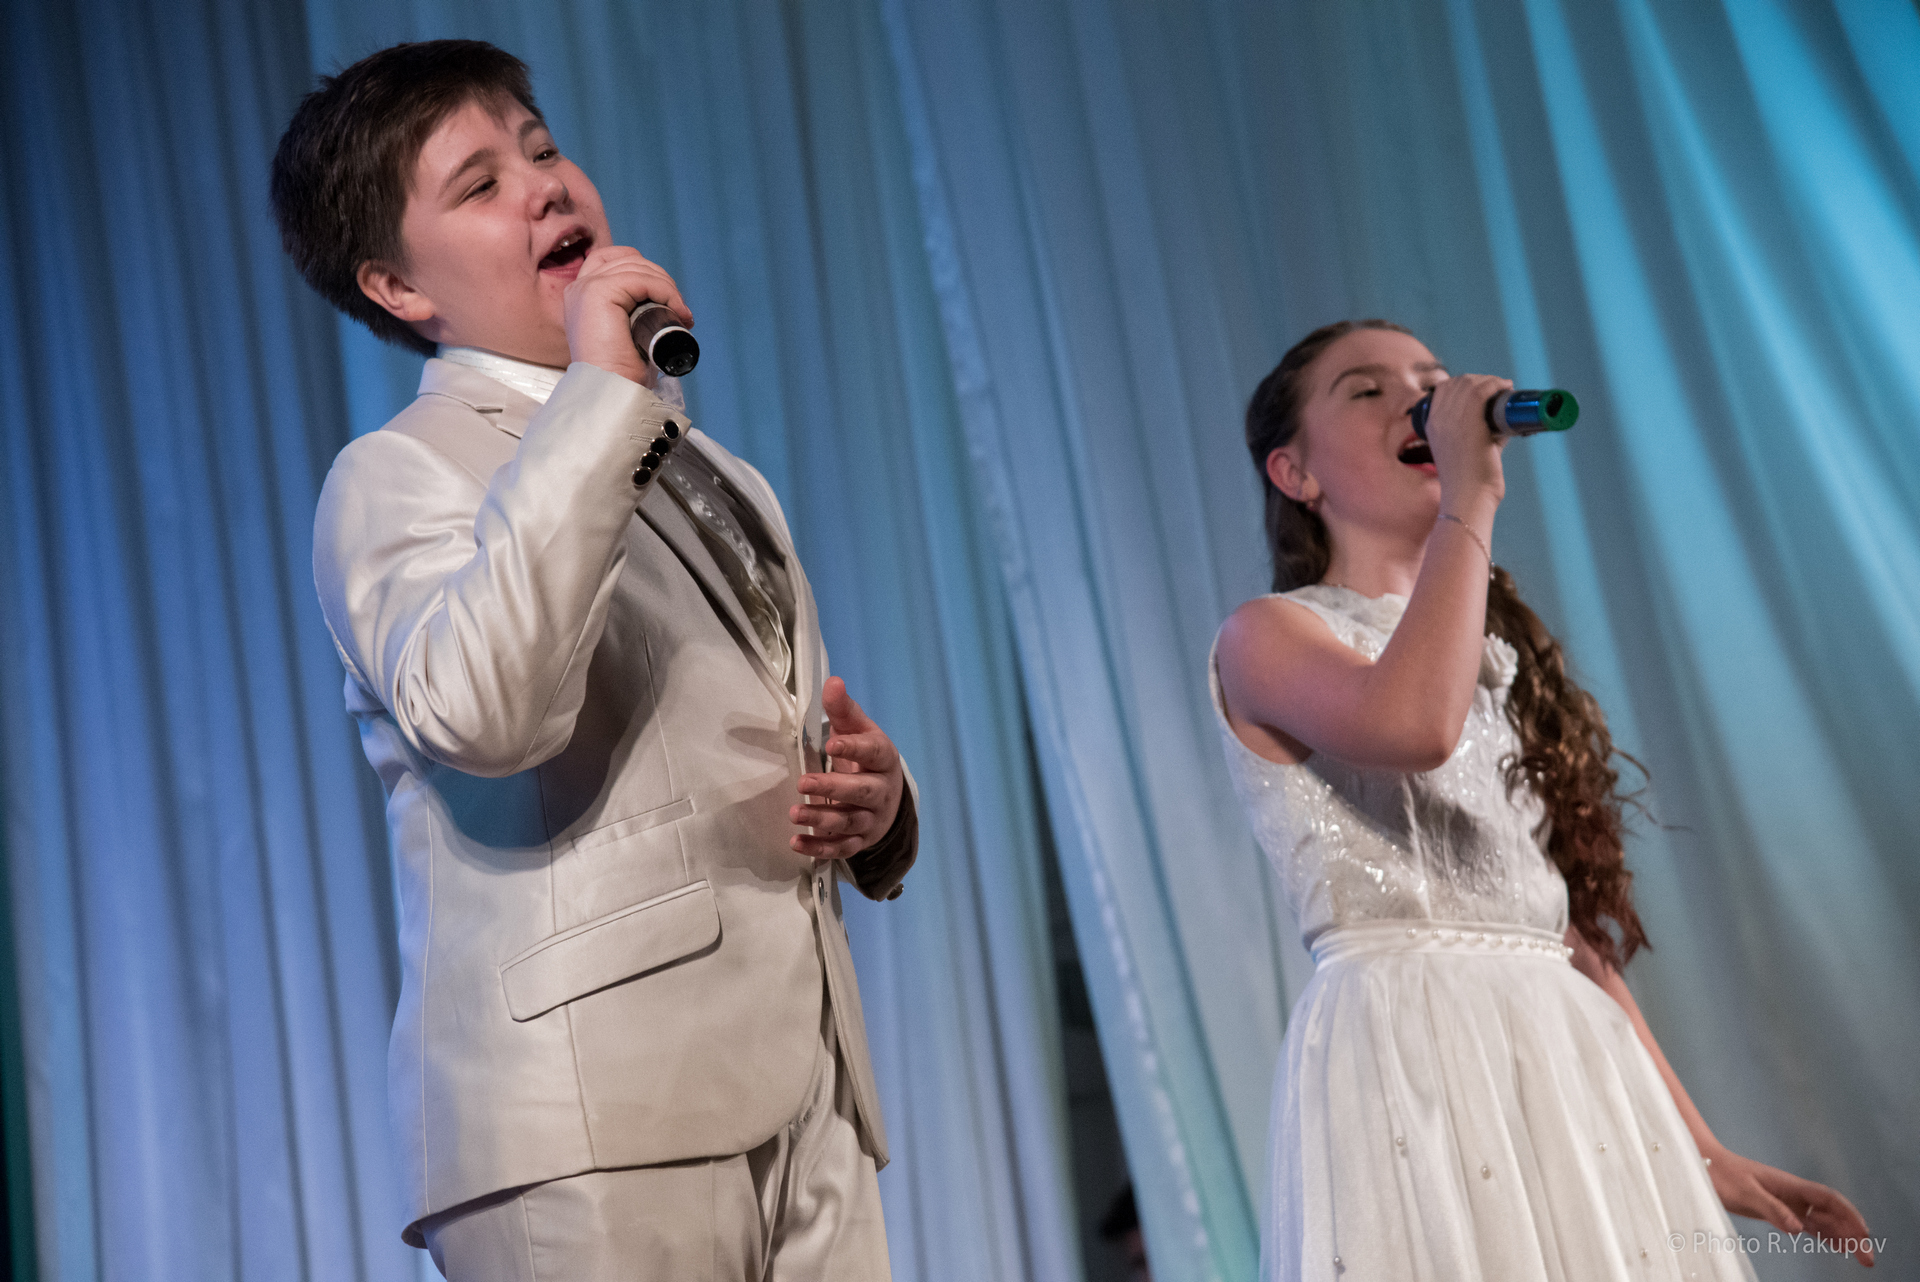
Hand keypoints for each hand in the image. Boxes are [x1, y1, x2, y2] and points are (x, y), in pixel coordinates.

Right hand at [562, 245, 692, 386]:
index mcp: (583, 295)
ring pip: (638, 268)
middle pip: (629, 259)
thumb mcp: (627, 332)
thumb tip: (666, 301)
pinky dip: (665, 292)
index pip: (615, 258)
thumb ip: (633, 312)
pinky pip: (641, 279)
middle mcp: (580, 287)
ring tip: (682, 315)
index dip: (646, 270)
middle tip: (680, 309)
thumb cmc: (623, 372)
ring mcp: (587, 287)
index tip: (667, 298)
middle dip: (661, 279)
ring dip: (668, 288)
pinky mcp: (598, 292)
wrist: (612, 391)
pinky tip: (676, 311)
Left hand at [789, 677, 903, 860]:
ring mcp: (872, 818)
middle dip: (833, 788)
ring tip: (794, 812)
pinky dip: (819, 848)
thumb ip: (844, 709)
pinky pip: (842, 847)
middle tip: (803, 783)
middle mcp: (882, 791)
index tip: (831, 744)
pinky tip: (796, 842)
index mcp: (884, 759)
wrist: (889, 798)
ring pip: (849, 821)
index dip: (854, 749)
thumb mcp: (859, 731)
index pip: (873, 753)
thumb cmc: (867, 758)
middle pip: (861, 792)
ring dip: (821, 818)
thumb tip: (832, 681)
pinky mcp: (861, 840)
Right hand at [1421, 372, 1510, 507]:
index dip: (1463, 383)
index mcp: (1431, 426)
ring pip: (1470, 383)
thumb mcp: (1465, 453)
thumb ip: (1480, 437)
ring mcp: (1453, 420)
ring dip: (1490, 380)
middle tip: (1497, 387)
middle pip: (1457, 383)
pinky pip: (1481, 391)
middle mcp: (1439, 419)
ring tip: (1503, 386)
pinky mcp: (1470, 423)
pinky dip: (1496, 384)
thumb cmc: (1469, 484)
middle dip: (1479, 379)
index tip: (1482, 388)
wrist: (1467, 498)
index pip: (1443, 390)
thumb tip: (1501, 427)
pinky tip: (1506, 387)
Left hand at [1705, 1145, 1874, 1265]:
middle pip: (1832, 1212)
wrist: (1703, 1163)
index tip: (1864, 1234)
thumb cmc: (1720, 1175)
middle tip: (1869, 1258)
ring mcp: (1787, 1200)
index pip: (1828, 1199)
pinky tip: (1838, 1246)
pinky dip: (1826, 1235)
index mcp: (1789, 1185)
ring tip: (1862, 1257)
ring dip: (1844, 1236)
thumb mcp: (1744, 1193)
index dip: (1849, 1215)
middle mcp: (1793, 1192)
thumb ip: (1771, 1209)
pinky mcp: (1778, 1208)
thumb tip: (1799, 1228)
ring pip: (1824, 1220)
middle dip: (1853, 1232)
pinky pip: (1809, 1224)